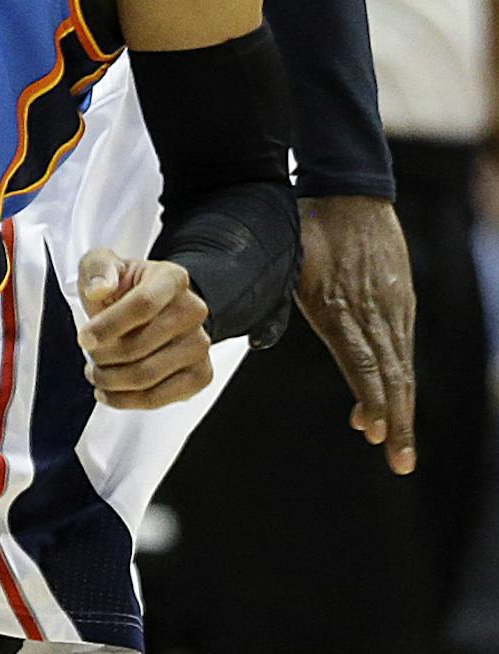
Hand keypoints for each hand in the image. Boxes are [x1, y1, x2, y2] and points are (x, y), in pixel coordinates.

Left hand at [76, 249, 211, 408]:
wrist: (155, 307)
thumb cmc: (125, 287)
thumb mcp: (103, 265)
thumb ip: (97, 269)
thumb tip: (99, 289)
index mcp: (171, 279)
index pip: (142, 305)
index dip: (109, 325)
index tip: (84, 338)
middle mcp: (193, 311)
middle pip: (139, 346)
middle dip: (102, 356)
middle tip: (89, 353)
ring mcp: (200, 345)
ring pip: (146, 376)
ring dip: (110, 380)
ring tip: (95, 372)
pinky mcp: (200, 374)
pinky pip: (160, 398)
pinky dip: (126, 400)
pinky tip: (109, 392)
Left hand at [297, 194, 415, 473]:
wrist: (352, 192)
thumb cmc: (307, 228)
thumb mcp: (287, 261)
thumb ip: (274, 298)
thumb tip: (250, 334)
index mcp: (338, 305)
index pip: (361, 362)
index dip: (369, 399)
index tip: (370, 431)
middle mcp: (372, 311)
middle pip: (388, 375)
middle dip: (394, 421)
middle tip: (397, 461)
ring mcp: (392, 308)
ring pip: (400, 367)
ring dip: (400, 409)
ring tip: (398, 448)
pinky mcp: (401, 302)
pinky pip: (402, 349)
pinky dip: (399, 381)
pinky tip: (394, 408)